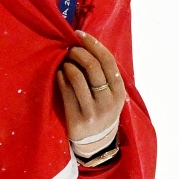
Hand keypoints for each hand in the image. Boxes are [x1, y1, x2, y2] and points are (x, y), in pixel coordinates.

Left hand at [56, 30, 125, 157]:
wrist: (96, 143)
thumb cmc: (101, 109)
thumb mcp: (110, 94)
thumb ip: (103, 74)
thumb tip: (85, 44)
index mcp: (119, 91)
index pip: (108, 61)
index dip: (93, 44)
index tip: (80, 34)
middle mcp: (108, 101)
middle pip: (93, 67)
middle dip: (79, 52)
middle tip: (70, 48)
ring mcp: (93, 111)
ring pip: (78, 78)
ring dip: (68, 64)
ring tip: (65, 62)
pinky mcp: (78, 119)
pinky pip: (66, 91)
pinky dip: (61, 77)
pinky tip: (59, 73)